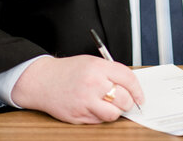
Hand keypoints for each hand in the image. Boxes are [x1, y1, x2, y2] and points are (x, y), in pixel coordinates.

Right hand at [11, 55, 143, 123]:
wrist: (42, 81)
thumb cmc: (68, 71)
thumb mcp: (91, 62)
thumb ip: (110, 72)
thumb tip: (131, 86)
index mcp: (97, 68)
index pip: (128, 78)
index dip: (138, 90)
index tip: (140, 96)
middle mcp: (92, 84)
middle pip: (124, 99)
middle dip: (129, 102)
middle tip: (127, 102)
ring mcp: (85, 102)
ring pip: (113, 114)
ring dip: (115, 111)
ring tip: (109, 105)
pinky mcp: (78, 116)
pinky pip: (99, 120)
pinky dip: (101, 116)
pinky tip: (94, 107)